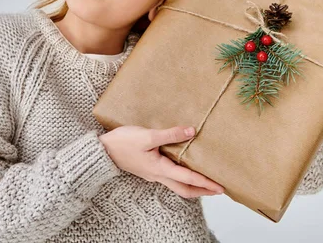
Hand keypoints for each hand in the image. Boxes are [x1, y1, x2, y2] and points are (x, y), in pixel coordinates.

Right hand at [99, 125, 224, 197]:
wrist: (102, 151)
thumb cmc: (123, 143)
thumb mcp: (147, 136)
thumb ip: (170, 134)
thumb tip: (191, 131)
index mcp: (160, 169)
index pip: (188, 179)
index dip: (205, 183)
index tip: (220, 187)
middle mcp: (158, 175)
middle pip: (184, 190)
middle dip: (201, 191)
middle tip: (216, 190)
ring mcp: (152, 174)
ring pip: (176, 186)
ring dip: (192, 186)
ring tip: (204, 182)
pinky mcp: (147, 169)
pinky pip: (168, 179)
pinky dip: (180, 178)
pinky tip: (182, 169)